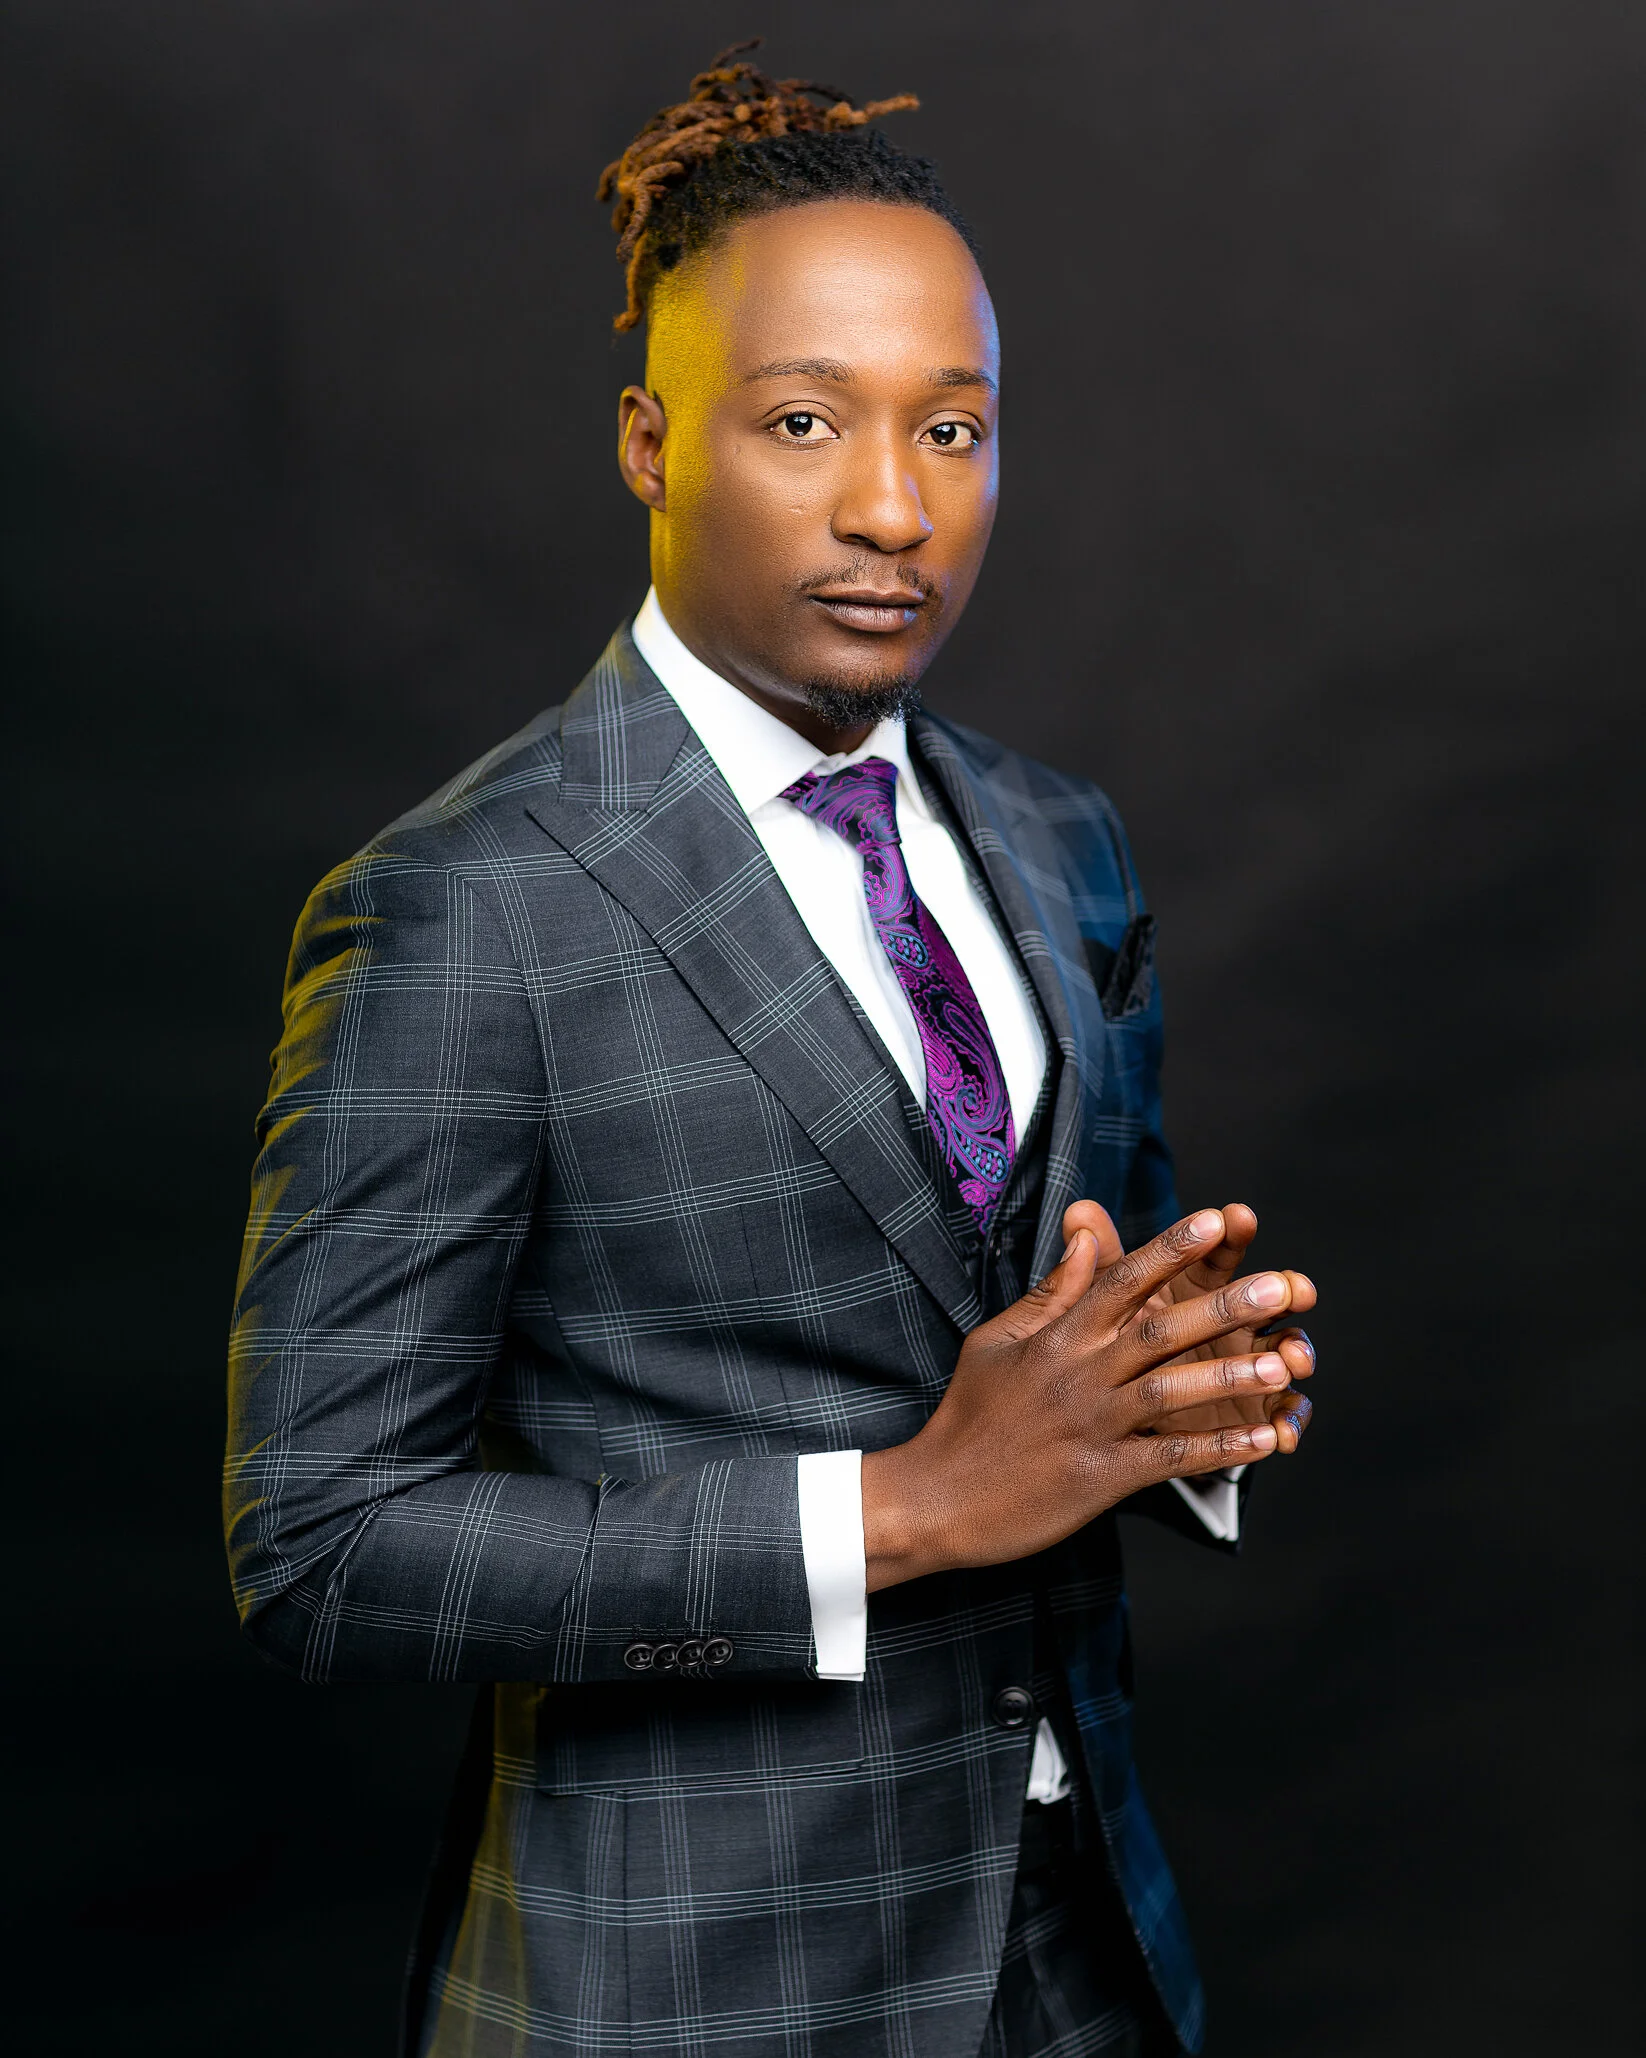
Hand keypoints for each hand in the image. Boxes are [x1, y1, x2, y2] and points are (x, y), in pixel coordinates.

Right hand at [862, 1206, 1314, 1590]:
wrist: (938, 1497)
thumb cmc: (970, 1413)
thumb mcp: (998, 1340)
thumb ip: (1052, 1293)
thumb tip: (1087, 1237)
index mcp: (1057, 1337)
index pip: (1120, 1280)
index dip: (1170, 1248)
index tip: (1217, 1220)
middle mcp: (1079, 1375)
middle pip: (1161, 1330)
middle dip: (1225, 1306)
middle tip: (1283, 1285)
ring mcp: (1093, 1427)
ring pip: (1171, 1392)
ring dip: (1231, 1376)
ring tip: (1285, 1361)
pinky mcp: (1101, 1477)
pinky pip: (1169, 1458)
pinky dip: (1218, 1448)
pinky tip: (1264, 1438)